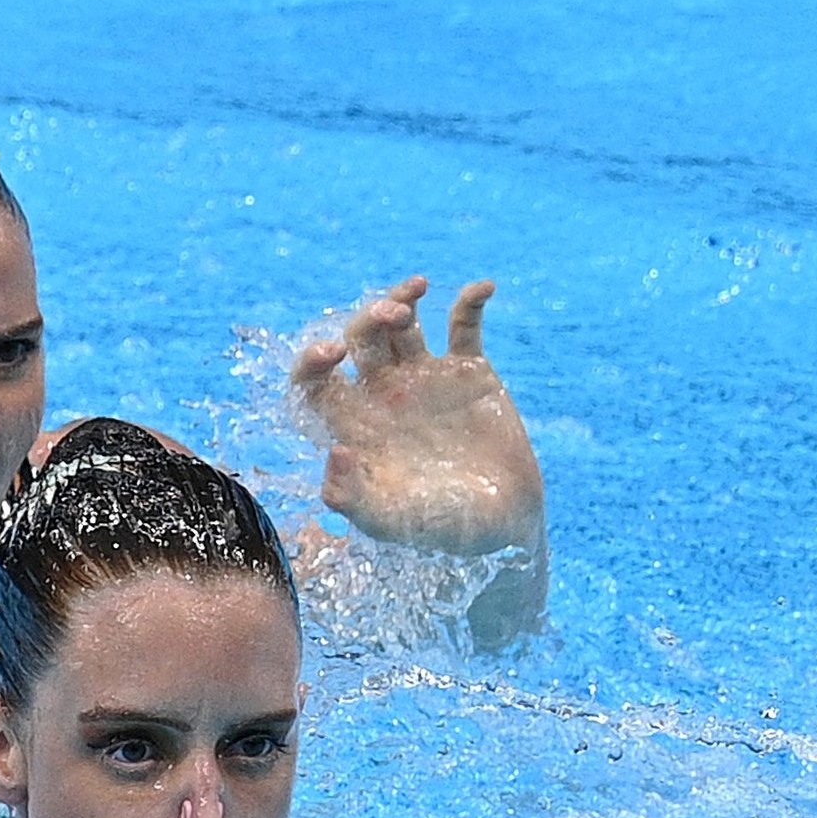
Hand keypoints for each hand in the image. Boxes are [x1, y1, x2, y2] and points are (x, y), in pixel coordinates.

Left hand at [290, 276, 544, 558]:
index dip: (312, 362)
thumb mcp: (392, 521)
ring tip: (417, 292)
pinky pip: (464, 325)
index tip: (332, 355)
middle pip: (359, 339)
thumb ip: (354, 497)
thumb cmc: (440, 530)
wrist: (504, 524)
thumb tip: (335, 452)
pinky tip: (482, 288)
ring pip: (403, 323)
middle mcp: (383, 395)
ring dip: (402, 299)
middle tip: (391, 317)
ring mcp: (425, 378)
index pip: (315, 383)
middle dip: (367, 319)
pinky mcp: (468, 372)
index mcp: (354, 425)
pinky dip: (471, 302)